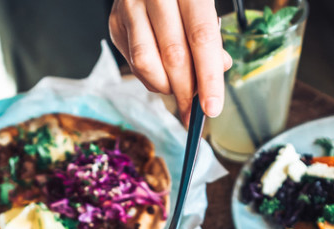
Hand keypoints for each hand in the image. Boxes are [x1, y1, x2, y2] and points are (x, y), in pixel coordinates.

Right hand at [110, 0, 231, 118]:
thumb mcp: (203, 2)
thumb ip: (211, 34)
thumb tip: (218, 69)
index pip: (201, 38)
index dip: (208, 77)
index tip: (212, 107)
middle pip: (173, 55)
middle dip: (186, 91)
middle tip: (193, 112)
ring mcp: (130, 8)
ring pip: (146, 63)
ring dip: (165, 87)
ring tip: (178, 90)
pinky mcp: (115, 23)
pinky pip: (133, 63)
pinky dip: (151, 78)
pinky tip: (162, 75)